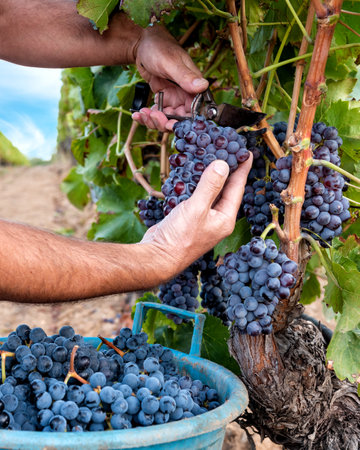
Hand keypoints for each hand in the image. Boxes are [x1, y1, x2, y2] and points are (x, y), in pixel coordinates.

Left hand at [131, 25, 207, 130]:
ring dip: (153, 121)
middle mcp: (186, 95)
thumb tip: (203, 86)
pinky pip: (157, 114)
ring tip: (142, 113)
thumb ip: (185, 77)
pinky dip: (147, 117)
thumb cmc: (159, 47)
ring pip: (167, 119)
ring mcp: (174, 99)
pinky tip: (138, 114)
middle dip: (164, 123)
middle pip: (179, 120)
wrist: (142, 43)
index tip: (169, 123)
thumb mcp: (171, 63)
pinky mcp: (163, 99)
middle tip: (152, 116)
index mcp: (193, 87)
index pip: (193, 112)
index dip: (182, 122)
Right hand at [141, 156, 252, 275]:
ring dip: (210, 177)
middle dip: (228, 171)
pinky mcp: (188, 219)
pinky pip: (197, 198)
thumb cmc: (180, 237)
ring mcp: (203, 220)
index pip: (237, 189)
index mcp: (225, 219)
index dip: (242, 170)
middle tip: (230, 151)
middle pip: (226, 191)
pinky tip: (191, 176)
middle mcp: (217, 220)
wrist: (158, 257)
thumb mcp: (197, 208)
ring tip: (212, 159)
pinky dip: (196, 185)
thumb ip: (210, 186)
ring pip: (210, 193)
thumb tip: (223, 165)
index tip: (246, 153)